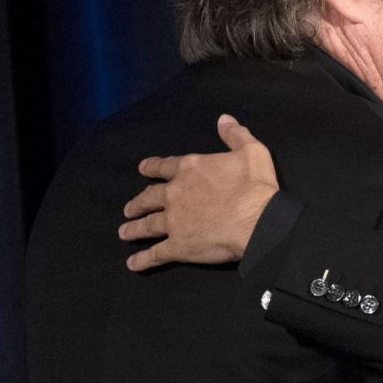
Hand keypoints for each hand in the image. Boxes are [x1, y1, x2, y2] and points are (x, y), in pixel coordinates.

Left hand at [119, 114, 278, 270]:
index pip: (165, 166)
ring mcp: (173, 221)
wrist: (257, 221)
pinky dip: (143, 259)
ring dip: (134, 228)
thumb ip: (235, 134)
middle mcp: (175, 193)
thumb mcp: (251, 151)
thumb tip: (223, 119)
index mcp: (191, 169)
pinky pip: (156, 254)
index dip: (152, 167)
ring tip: (124, 231)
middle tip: (130, 208)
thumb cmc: (255, 186)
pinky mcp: (178, 246)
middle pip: (150, 197)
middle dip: (138, 202)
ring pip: (147, 225)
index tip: (142, 169)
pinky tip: (133, 263)